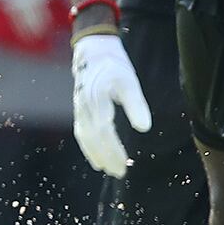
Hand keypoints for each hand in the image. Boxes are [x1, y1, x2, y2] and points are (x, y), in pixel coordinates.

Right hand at [72, 33, 152, 177]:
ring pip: (85, 138)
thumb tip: (144, 129)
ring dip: (97, 155)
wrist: (93, 51)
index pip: (105, 132)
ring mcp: (79, 109)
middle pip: (94, 139)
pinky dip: (88, 147)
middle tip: (120, 173)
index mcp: (97, 100)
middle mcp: (85, 107)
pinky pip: (81, 133)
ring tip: (109, 169)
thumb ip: (136, 105)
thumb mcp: (129, 82)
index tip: (125, 164)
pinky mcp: (79, 110)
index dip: (114, 150)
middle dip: (107, 157)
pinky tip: (96, 158)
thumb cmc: (114, 66)